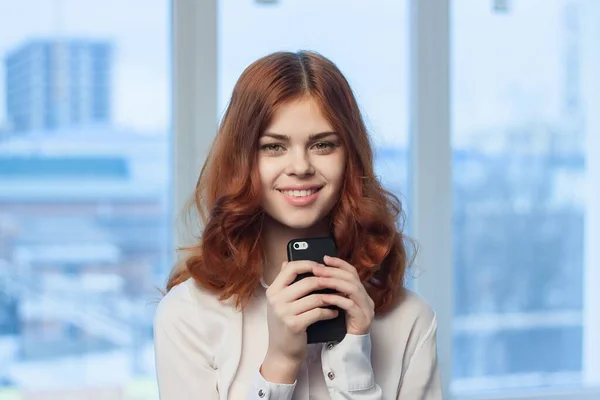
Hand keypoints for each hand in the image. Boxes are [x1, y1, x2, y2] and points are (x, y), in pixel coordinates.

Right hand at [262, 260, 338, 381]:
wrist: (281, 353)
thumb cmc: (284, 325)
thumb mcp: (280, 302)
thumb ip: (284, 283)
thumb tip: (287, 261)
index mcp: (273, 290)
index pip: (291, 268)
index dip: (309, 264)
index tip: (322, 266)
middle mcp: (276, 300)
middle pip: (308, 281)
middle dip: (326, 282)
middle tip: (336, 284)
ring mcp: (284, 312)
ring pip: (315, 297)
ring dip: (331, 298)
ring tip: (338, 298)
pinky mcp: (294, 325)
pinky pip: (318, 312)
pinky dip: (329, 312)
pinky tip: (334, 313)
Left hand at [312, 256, 374, 334]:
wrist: (346, 349)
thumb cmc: (337, 325)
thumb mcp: (333, 304)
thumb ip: (328, 289)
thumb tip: (313, 273)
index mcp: (359, 292)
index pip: (351, 271)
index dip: (338, 263)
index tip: (324, 258)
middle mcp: (366, 298)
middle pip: (351, 277)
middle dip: (333, 271)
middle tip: (316, 269)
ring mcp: (366, 308)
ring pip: (352, 289)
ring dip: (334, 282)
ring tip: (318, 281)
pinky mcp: (363, 320)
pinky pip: (350, 305)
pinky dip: (336, 299)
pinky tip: (324, 298)